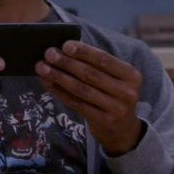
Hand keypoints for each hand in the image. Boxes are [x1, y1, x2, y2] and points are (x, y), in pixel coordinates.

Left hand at [36, 40, 142, 155]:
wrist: (123, 128)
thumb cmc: (114, 93)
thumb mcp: (116, 78)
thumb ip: (97, 64)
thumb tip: (65, 48)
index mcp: (131, 75)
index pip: (104, 59)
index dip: (84, 52)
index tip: (65, 45)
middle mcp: (127, 92)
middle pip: (90, 74)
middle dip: (67, 62)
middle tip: (49, 53)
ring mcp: (115, 108)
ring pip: (81, 89)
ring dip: (59, 77)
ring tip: (42, 67)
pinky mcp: (102, 121)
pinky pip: (76, 103)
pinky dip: (60, 92)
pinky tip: (48, 83)